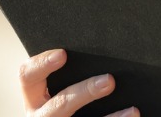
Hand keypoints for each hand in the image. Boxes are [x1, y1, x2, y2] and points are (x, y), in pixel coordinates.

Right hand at [19, 49, 137, 116]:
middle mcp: (42, 116)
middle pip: (59, 105)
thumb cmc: (68, 101)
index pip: (27, 77)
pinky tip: (132, 114)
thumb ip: (71, 74)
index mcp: (34, 99)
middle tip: (110, 79)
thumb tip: (104, 51)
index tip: (63, 54)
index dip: (42, 64)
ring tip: (131, 109)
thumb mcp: (59, 88)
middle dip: (85, 92)